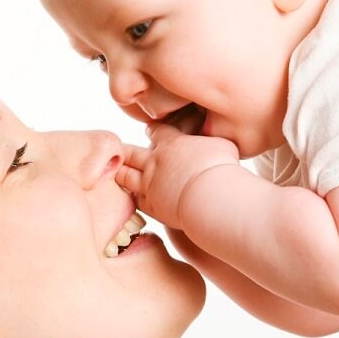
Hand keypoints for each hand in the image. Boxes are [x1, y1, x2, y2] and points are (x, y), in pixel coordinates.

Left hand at [115, 121, 239, 227]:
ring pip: (125, 176)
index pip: (156, 132)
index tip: (152, 132)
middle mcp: (154, 162)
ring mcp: (150, 184)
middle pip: (131, 152)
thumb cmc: (220, 168)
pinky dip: (134, 198)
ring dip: (122, 173)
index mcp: (171, 143)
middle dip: (127, 150)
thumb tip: (216, 142)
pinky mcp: (152, 206)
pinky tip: (134, 198)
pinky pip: (136, 200)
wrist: (211, 195)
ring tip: (117, 172)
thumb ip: (212, 141)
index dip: (154, 131)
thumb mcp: (221, 144)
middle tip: (121, 149)